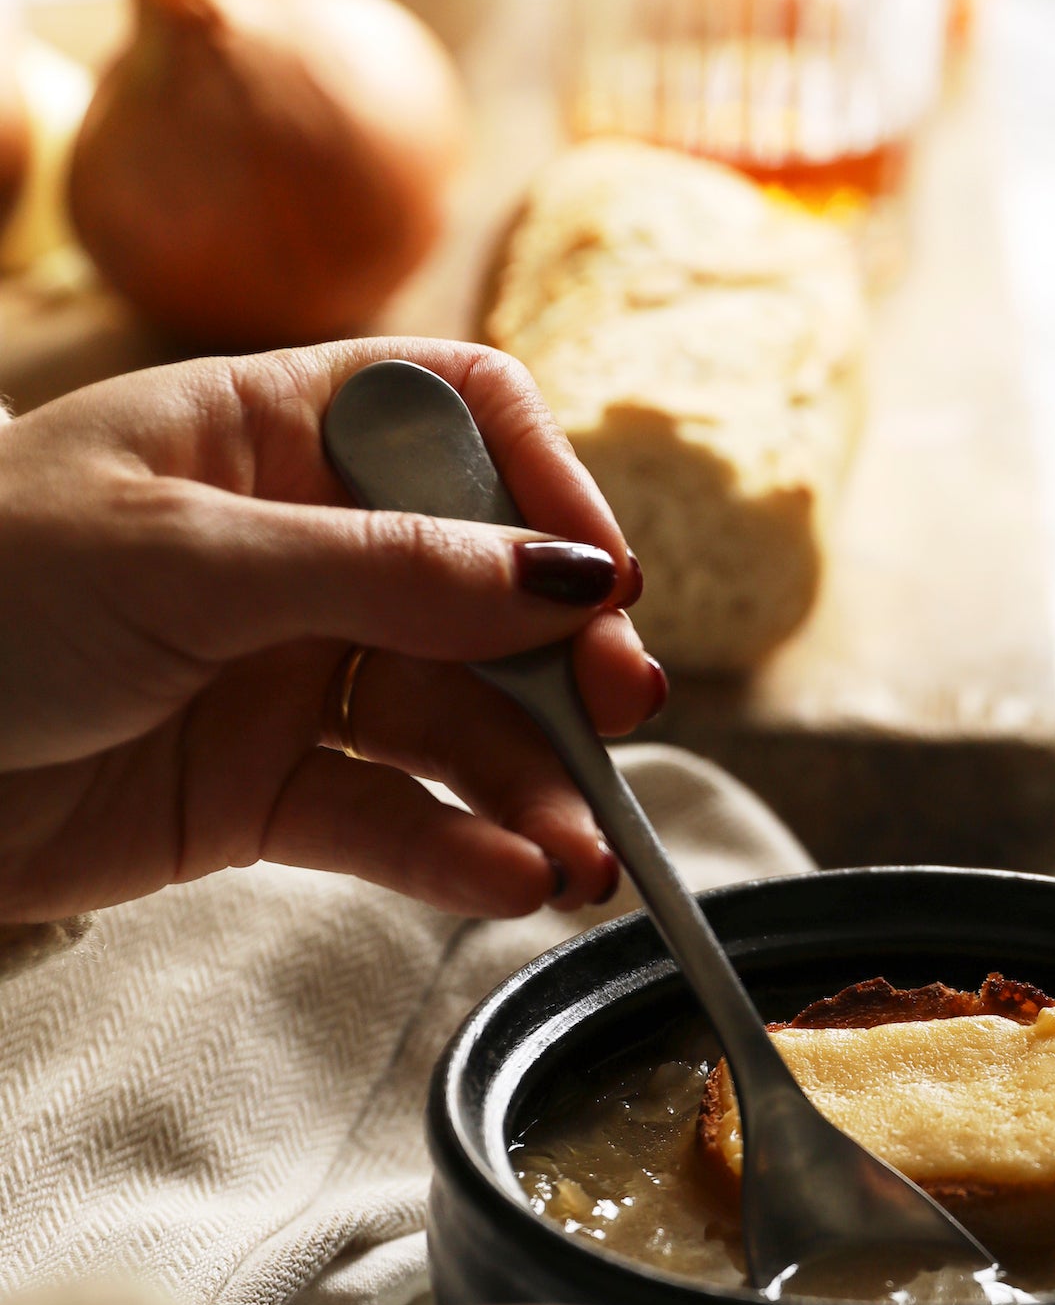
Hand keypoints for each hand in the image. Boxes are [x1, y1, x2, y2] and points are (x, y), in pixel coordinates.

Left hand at [0, 337, 662, 925]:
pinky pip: (388, 820)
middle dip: (562, 663)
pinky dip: (454, 854)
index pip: (463, 421)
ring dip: (528, 788)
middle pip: (487, 590)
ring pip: (452, 724)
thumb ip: (386, 572)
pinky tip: (503, 883)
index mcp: (273, 435)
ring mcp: (284, 674)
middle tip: (616, 724)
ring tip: (579, 861)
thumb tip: (572, 576)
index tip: (599, 580)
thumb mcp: (188, 560)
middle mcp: (300, 550)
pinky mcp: (259, 796)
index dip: (546, 488)